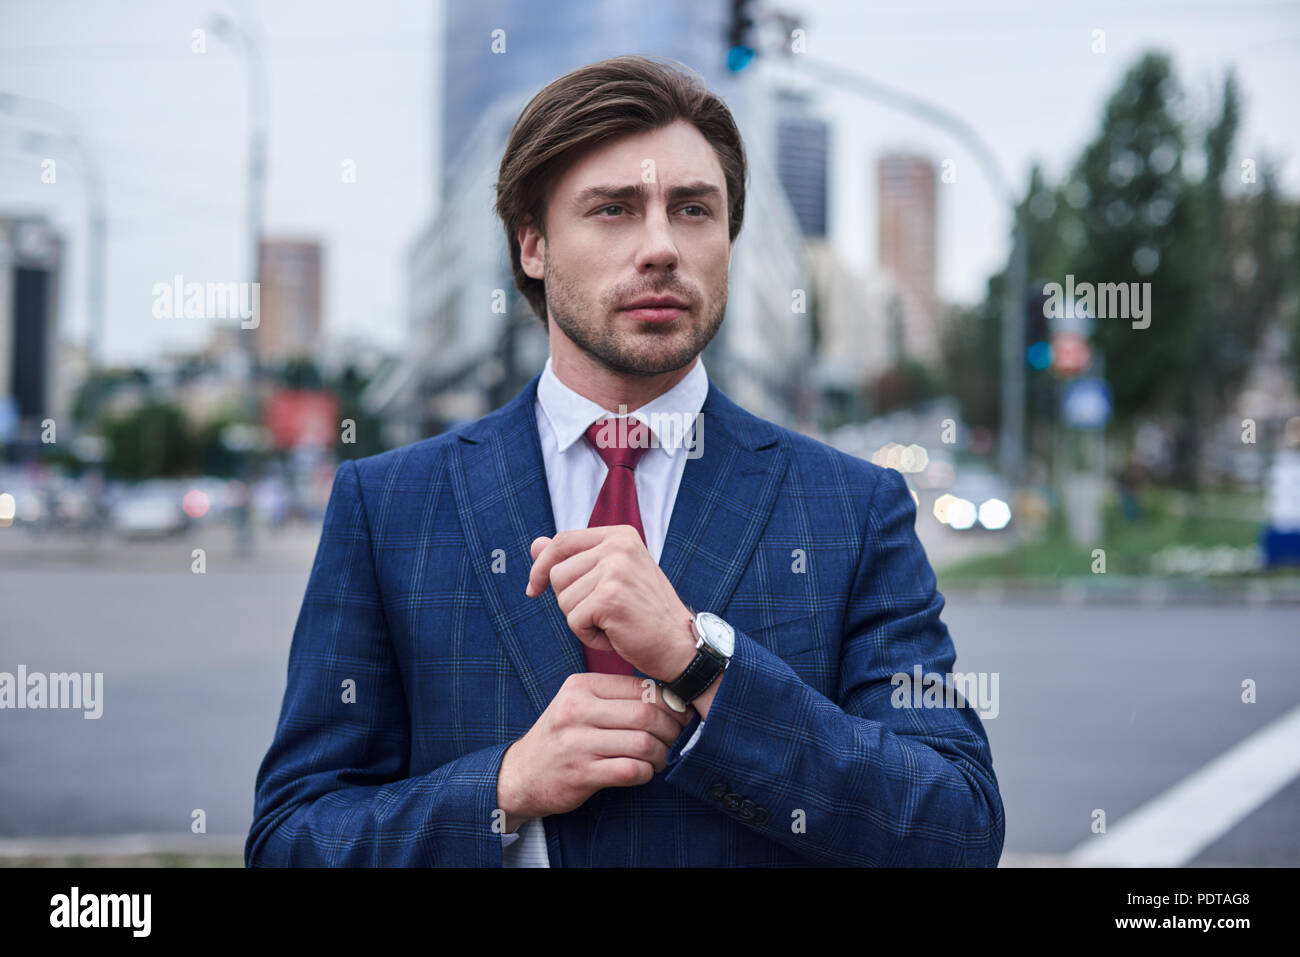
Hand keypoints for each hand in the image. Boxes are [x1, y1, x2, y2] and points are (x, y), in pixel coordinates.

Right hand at [496, 673, 694, 830]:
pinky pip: (631, 770)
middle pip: (645, 714)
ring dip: (662, 753)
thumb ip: (616, 698)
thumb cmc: (561, 737)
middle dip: (671, 729)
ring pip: (642, 743)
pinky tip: (644, 771)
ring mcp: (577, 743)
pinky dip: (646, 772)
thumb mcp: (579, 705)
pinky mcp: (581, 774)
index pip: (639, 687)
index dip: (669, 702)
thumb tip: (670, 699)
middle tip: (676, 738)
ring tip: (661, 757)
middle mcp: (576, 711)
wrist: (522, 775)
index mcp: (580, 687)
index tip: (680, 714)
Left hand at [524, 526, 697, 681]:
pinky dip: (589, 636)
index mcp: (620, 536)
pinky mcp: (610, 598)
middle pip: (558, 573)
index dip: (542, 567)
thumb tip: (535, 545)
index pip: (562, 542)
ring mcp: (615, 571)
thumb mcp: (610, 578)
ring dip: (581, 620)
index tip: (534, 590)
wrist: (680, 645)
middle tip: (605, 613)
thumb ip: (574, 559)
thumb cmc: (644, 614)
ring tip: (613, 623)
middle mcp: (619, 546)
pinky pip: (573, 621)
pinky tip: (615, 635)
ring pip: (563, 599)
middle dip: (570, 601)